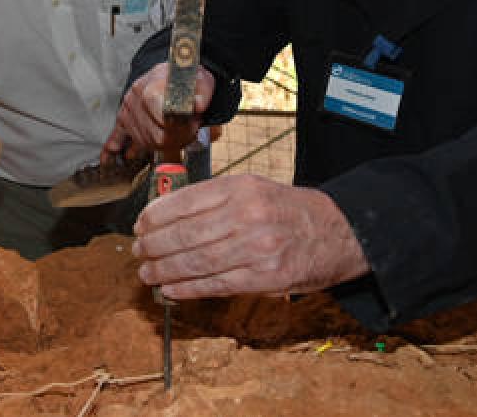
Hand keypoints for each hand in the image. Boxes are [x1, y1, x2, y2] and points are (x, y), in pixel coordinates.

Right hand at [102, 62, 214, 158]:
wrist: (173, 72)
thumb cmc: (186, 78)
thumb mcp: (201, 79)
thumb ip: (202, 92)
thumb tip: (198, 105)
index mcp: (153, 86)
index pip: (163, 118)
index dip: (182, 127)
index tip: (194, 125)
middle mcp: (136, 98)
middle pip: (155, 135)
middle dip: (176, 138)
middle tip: (190, 131)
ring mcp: (128, 109)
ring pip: (143, 141)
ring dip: (161, 144)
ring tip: (176, 134)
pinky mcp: (124, 117)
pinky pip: (115, 135)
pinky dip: (112, 149)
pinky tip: (107, 161)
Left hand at [132, 174, 369, 299]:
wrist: (338, 232)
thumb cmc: (288, 210)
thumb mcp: (253, 188)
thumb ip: (214, 199)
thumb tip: (166, 216)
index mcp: (241, 187)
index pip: (185, 201)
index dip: (155, 216)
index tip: (140, 225)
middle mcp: (248, 214)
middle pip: (186, 234)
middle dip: (154, 246)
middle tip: (137, 251)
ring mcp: (257, 247)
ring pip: (197, 261)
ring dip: (164, 270)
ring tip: (147, 273)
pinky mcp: (266, 277)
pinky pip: (217, 284)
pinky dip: (188, 288)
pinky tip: (171, 288)